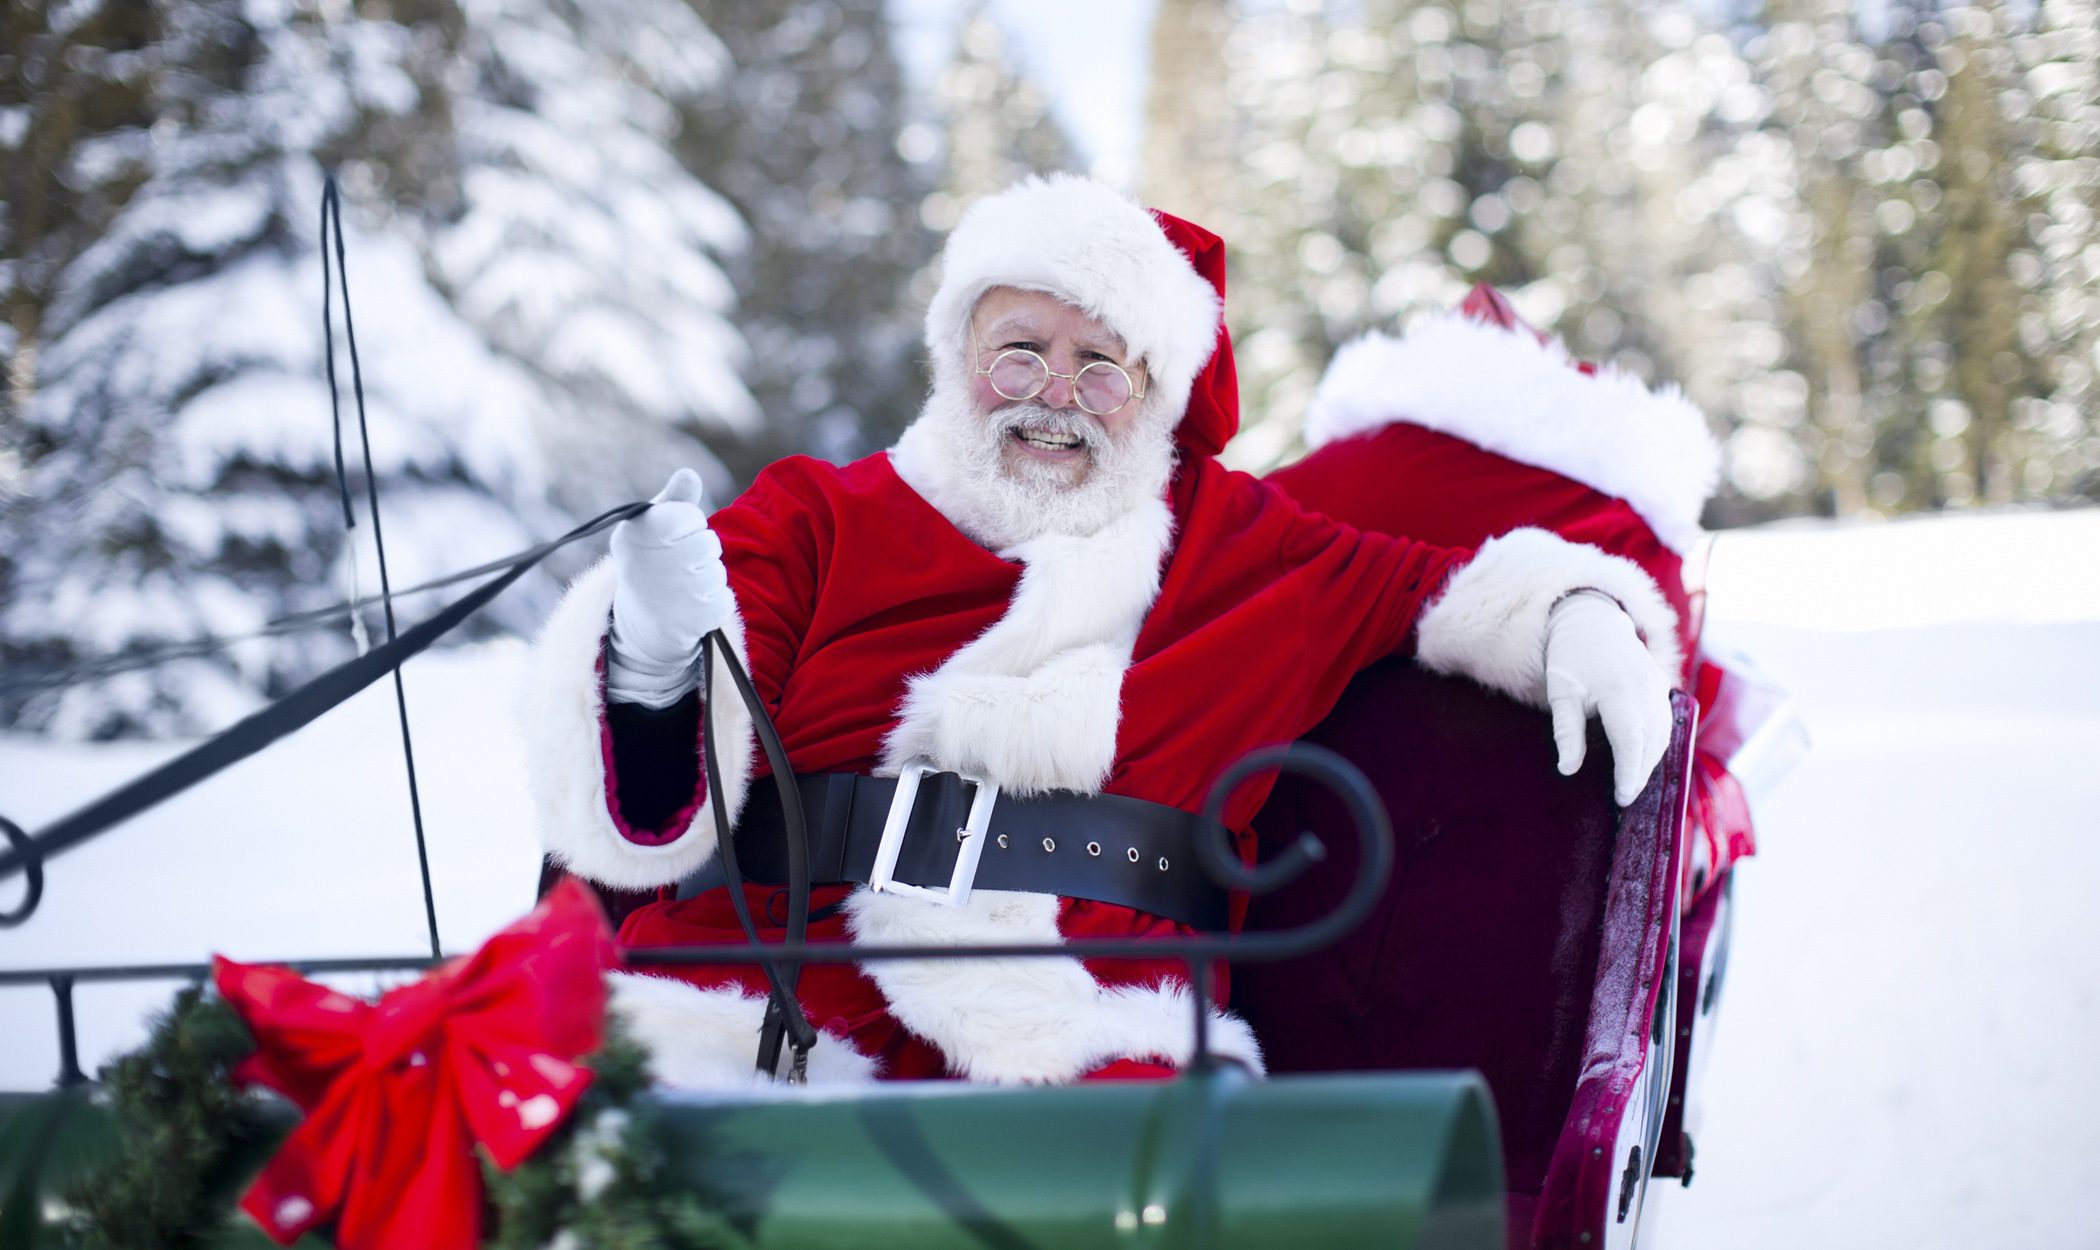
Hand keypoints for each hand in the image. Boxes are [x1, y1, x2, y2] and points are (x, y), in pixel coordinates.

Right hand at [606, 469, 732, 706]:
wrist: (640, 624)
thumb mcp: (650, 527)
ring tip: (681, 589)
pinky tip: (691, 608)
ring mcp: (675, 593)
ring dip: (706, 578)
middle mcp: (652, 563)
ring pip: (717, 571)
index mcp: (637, 534)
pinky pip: (725, 597)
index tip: (668, 541)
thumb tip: (689, 474)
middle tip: (675, 568)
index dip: (686, 526)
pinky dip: (714, 602)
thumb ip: (674, 500)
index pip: (690, 516)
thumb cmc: (648, 563)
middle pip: (708, 543)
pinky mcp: (695, 619)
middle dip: (699, 553)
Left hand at [1545, 591, 1671, 805]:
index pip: (1631, 742)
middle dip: (1640, 774)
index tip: (1622, 798)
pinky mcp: (1661, 684)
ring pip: (1663, 734)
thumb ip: (1566, 731)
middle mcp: (1646, 689)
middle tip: (1625, 799)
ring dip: (1651, 761)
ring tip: (1633, 785)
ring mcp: (1658, 685)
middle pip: (1651, 743)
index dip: (1630, 773)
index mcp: (1619, 691)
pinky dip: (1657, 743)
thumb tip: (1568, 769)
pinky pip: (1665, 721)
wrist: (1591, 619)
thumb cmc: (1570, 658)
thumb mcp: (1560, 693)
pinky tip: (1643, 759)